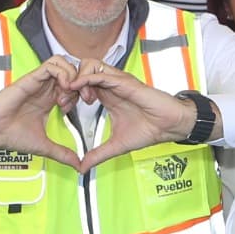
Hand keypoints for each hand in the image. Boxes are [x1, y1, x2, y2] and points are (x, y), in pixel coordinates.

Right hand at [0, 56, 80, 169]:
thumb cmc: (10, 136)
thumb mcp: (44, 146)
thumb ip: (62, 154)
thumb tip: (78, 166)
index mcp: (48, 100)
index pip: (73, 85)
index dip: (83, 92)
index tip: (84, 106)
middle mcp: (44, 89)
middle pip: (71, 70)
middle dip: (82, 82)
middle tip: (83, 98)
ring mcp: (38, 82)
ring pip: (63, 63)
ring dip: (73, 75)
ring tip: (71, 92)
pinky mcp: (31, 78)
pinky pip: (52, 64)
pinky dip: (63, 72)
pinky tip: (64, 87)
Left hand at [64, 62, 198, 172]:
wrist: (169, 126)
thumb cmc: (148, 130)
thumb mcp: (116, 145)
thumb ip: (98, 154)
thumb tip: (82, 168)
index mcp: (107, 95)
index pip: (81, 84)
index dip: (69, 92)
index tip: (64, 106)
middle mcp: (110, 85)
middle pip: (81, 70)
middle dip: (68, 82)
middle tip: (65, 100)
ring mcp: (117, 81)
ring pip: (89, 65)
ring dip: (77, 77)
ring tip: (74, 95)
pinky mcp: (124, 81)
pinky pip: (101, 73)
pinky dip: (86, 77)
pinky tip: (78, 88)